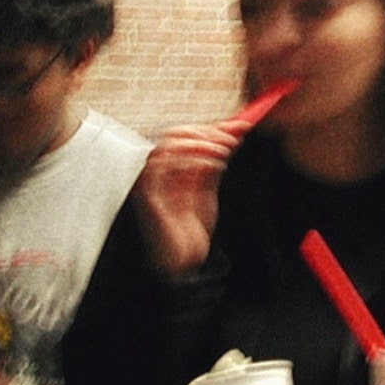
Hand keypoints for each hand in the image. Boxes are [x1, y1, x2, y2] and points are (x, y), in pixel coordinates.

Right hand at [132, 115, 255, 277]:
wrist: (182, 259)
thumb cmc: (190, 229)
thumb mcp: (209, 186)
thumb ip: (217, 158)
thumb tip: (234, 131)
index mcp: (170, 167)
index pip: (185, 135)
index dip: (212, 127)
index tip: (237, 125)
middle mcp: (158, 171)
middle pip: (174, 135)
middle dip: (206, 132)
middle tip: (231, 137)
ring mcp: (150, 182)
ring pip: (167, 146)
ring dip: (199, 142)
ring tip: (223, 149)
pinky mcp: (147, 195)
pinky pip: (162, 167)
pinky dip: (189, 159)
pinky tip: (211, 164)